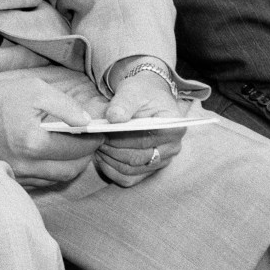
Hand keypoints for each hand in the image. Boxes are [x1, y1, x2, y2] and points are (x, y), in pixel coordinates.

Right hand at [0, 73, 97, 189]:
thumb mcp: (34, 90)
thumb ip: (65, 106)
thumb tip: (89, 122)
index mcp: (32, 141)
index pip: (77, 148)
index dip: (94, 140)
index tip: (99, 132)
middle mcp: (25, 164)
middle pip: (72, 170)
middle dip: (85, 155)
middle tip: (89, 139)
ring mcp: (17, 175)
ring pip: (59, 178)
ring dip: (71, 164)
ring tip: (72, 145)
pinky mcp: (12, 179)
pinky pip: (43, 181)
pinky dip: (53, 169)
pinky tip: (52, 152)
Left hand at [92, 71, 196, 186]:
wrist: (147, 98)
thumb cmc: (141, 93)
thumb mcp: (132, 91)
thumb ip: (123, 103)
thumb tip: (113, 118)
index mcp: (174, 127)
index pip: (145, 138)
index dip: (121, 137)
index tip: (103, 130)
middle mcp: (172, 147)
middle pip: (137, 157)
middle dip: (112, 148)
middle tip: (95, 138)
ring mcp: (162, 161)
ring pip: (131, 169)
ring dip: (109, 159)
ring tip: (96, 144)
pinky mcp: (149, 170)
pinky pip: (128, 178)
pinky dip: (111, 170)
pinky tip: (101, 156)